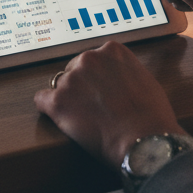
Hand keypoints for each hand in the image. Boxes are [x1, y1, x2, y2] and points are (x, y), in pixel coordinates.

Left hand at [34, 40, 181, 168]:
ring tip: (84, 119)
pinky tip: (59, 118)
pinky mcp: (58, 101)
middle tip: (92, 107)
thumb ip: (124, 70)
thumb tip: (116, 76)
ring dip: (68, 100)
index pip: (92, 60)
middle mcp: (88, 58)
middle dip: (80, 88)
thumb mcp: (144, 78)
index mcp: (111, 50)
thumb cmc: (151, 116)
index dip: (95, 78)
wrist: (145, 141)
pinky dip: (48, 109)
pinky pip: (41, 100)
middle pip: (73, 70)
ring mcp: (71, 79)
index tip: (98, 90)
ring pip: (59, 86)